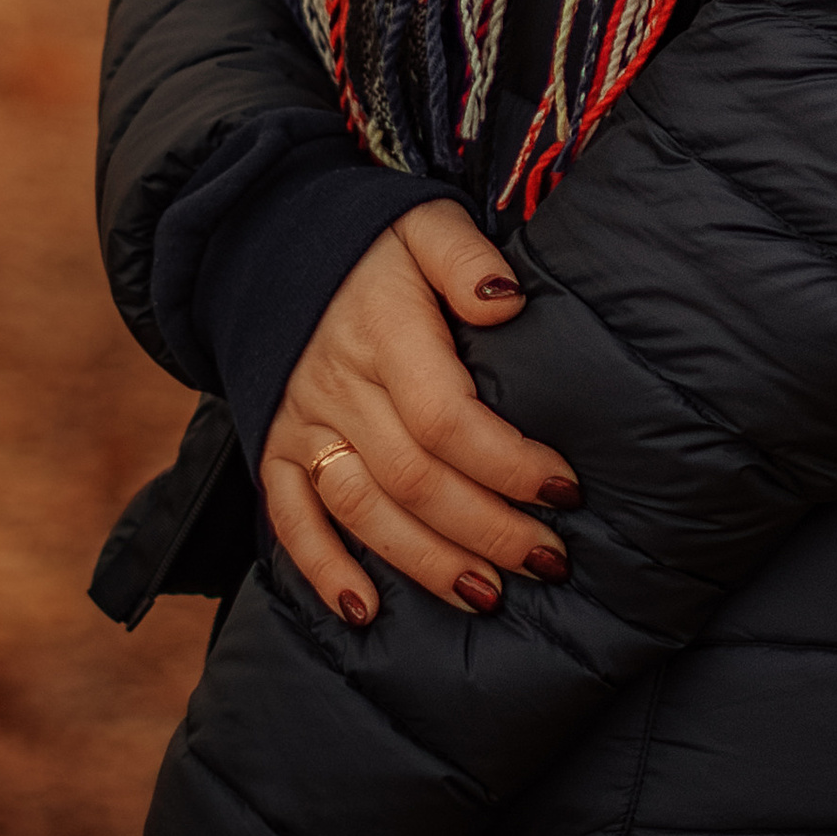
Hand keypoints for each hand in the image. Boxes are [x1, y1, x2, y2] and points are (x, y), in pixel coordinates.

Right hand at [263, 200, 577, 624]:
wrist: (272, 244)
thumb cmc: (373, 245)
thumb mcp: (425, 223)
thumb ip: (467, 259)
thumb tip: (508, 302)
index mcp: (384, 332)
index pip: (446, 418)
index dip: (507, 463)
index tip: (564, 488)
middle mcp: (338, 387)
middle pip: (413, 479)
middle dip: (488, 529)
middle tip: (549, 560)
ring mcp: (301, 424)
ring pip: (362, 511)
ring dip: (426, 562)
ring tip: (488, 595)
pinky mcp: (274, 450)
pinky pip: (289, 520)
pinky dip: (323, 570)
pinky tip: (366, 612)